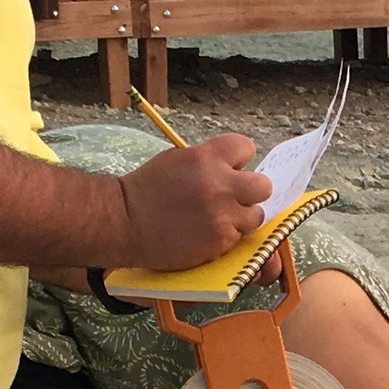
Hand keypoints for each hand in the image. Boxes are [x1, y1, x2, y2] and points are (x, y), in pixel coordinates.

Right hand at [121, 132, 267, 270]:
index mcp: (207, 157)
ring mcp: (222, 215)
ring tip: (222, 218)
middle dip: (252, 191)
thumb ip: (210, 161)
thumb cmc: (147, 189)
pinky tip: (208, 233)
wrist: (124, 222)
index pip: (246, 147)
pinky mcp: (219, 241)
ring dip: (243, 217)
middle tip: (236, 197)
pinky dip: (227, 236)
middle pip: (263, 186)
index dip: (240, 159)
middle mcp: (219, 185)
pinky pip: (239, 237)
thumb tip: (236, 168)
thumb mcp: (178, 159)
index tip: (232, 167)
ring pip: (256, 216)